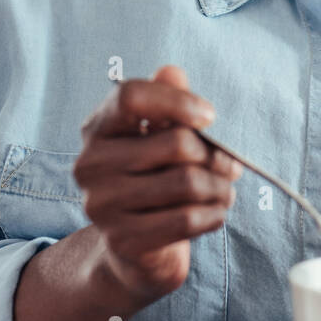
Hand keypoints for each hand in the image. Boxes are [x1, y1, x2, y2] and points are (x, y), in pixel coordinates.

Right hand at [75, 65, 241, 303]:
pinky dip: (214, 214)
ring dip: (220, 187)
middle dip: (216, 155)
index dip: (178, 101)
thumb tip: (171, 73)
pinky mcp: (122, 240)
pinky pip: (187, 219)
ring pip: (187, 183)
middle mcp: (90, 164)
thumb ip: (165, 100)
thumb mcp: (158, 134)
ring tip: (225, 189)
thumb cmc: (154, 177)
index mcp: (98, 128)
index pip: (131, 96)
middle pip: (176, 143)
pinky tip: (216, 211)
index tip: (209, 117)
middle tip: (230, 165)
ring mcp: (102, 205)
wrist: (134, 248)